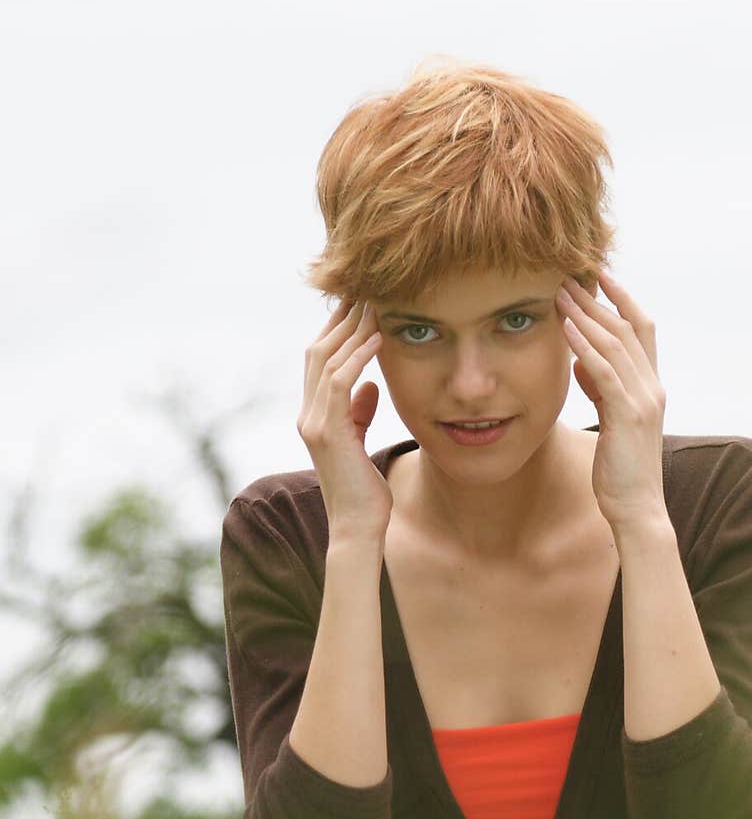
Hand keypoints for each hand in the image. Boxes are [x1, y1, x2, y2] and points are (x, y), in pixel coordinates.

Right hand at [297, 297, 392, 541]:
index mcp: (314, 416)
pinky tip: (376, 340)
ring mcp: (314, 424)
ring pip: (325, 361)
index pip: (319, 361)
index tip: (359, 304)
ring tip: (374, 306)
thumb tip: (372, 385)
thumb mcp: (362, 443)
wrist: (357, 528)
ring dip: (351, 331)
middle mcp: (308, 416)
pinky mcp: (328, 433)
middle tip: (365, 291)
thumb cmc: (365, 492)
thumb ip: (360, 412)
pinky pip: (338, 383)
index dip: (336, 330)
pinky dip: (357, 358)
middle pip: (317, 352)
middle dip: (341, 320)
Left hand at [556, 270, 666, 533]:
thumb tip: (582, 362)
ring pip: (616, 344)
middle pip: (628, 328)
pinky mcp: (627, 415)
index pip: (642, 329)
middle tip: (571, 275)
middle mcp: (652, 387)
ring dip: (587, 316)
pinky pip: (605, 371)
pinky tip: (566, 330)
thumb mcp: (611, 420)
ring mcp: (643, 400)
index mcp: (651, 386)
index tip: (599, 275)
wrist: (637, 508)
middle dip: (598, 300)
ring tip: (561, 294)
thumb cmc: (620, 470)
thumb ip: (601, 389)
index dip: (623, 298)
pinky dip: (586, 346)